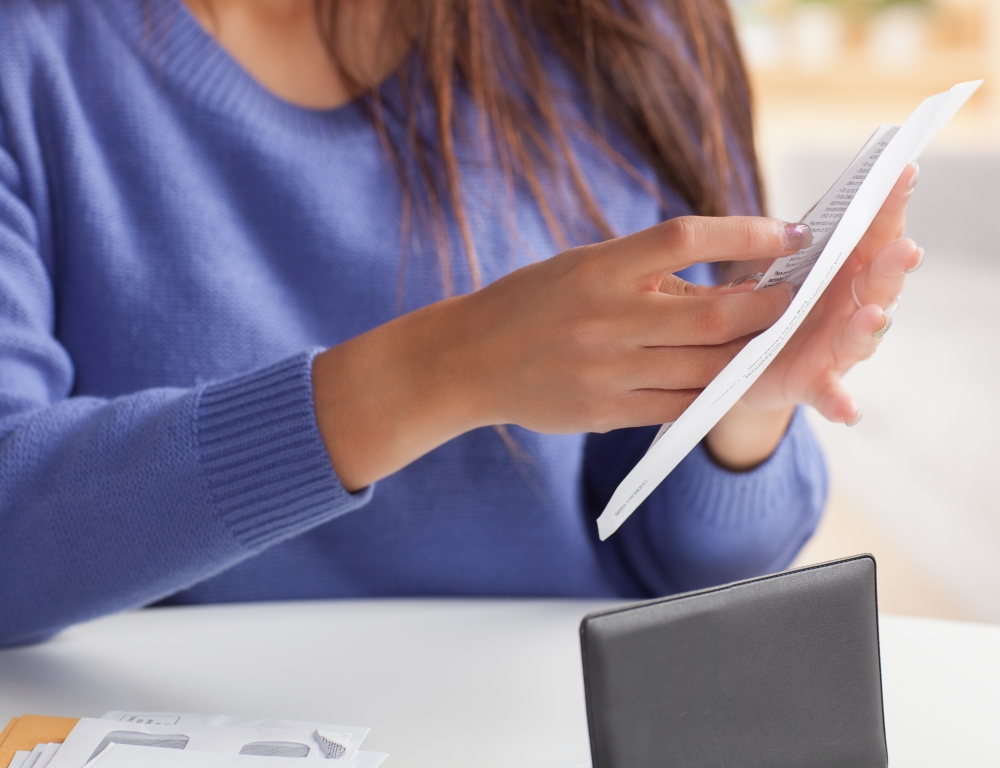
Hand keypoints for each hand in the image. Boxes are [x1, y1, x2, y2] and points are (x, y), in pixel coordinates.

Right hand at [313, 216, 810, 489]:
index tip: (790, 233)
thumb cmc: (531, 304)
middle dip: (770, 306)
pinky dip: (716, 393)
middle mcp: (606, 317)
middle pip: (713, 313)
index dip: (746, 234)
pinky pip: (681, 406)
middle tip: (800, 298)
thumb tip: (729, 279)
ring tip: (779, 341)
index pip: (685, 238)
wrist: (469, 361)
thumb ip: (647, 276)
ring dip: (752, 354)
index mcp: (599, 268)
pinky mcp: (606, 411)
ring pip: (706, 366)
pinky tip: (737, 380)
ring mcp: (608, 370)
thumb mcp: (583, 270)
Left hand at [706, 164, 921, 468]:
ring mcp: (836, 347)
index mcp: (844, 271)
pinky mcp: (812, 382)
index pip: (873, 233)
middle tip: (906, 249)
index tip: (905, 174)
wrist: (742, 362)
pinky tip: (848, 410)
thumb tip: (800, 224)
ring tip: (872, 315)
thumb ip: (788, 246)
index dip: (890, 205)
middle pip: (878, 282)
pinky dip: (839, 402)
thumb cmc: (767, 304)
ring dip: (868, 325)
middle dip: (892, 265)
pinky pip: (828, 394)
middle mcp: (851, 307)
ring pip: (859, 335)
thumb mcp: (772, 269)